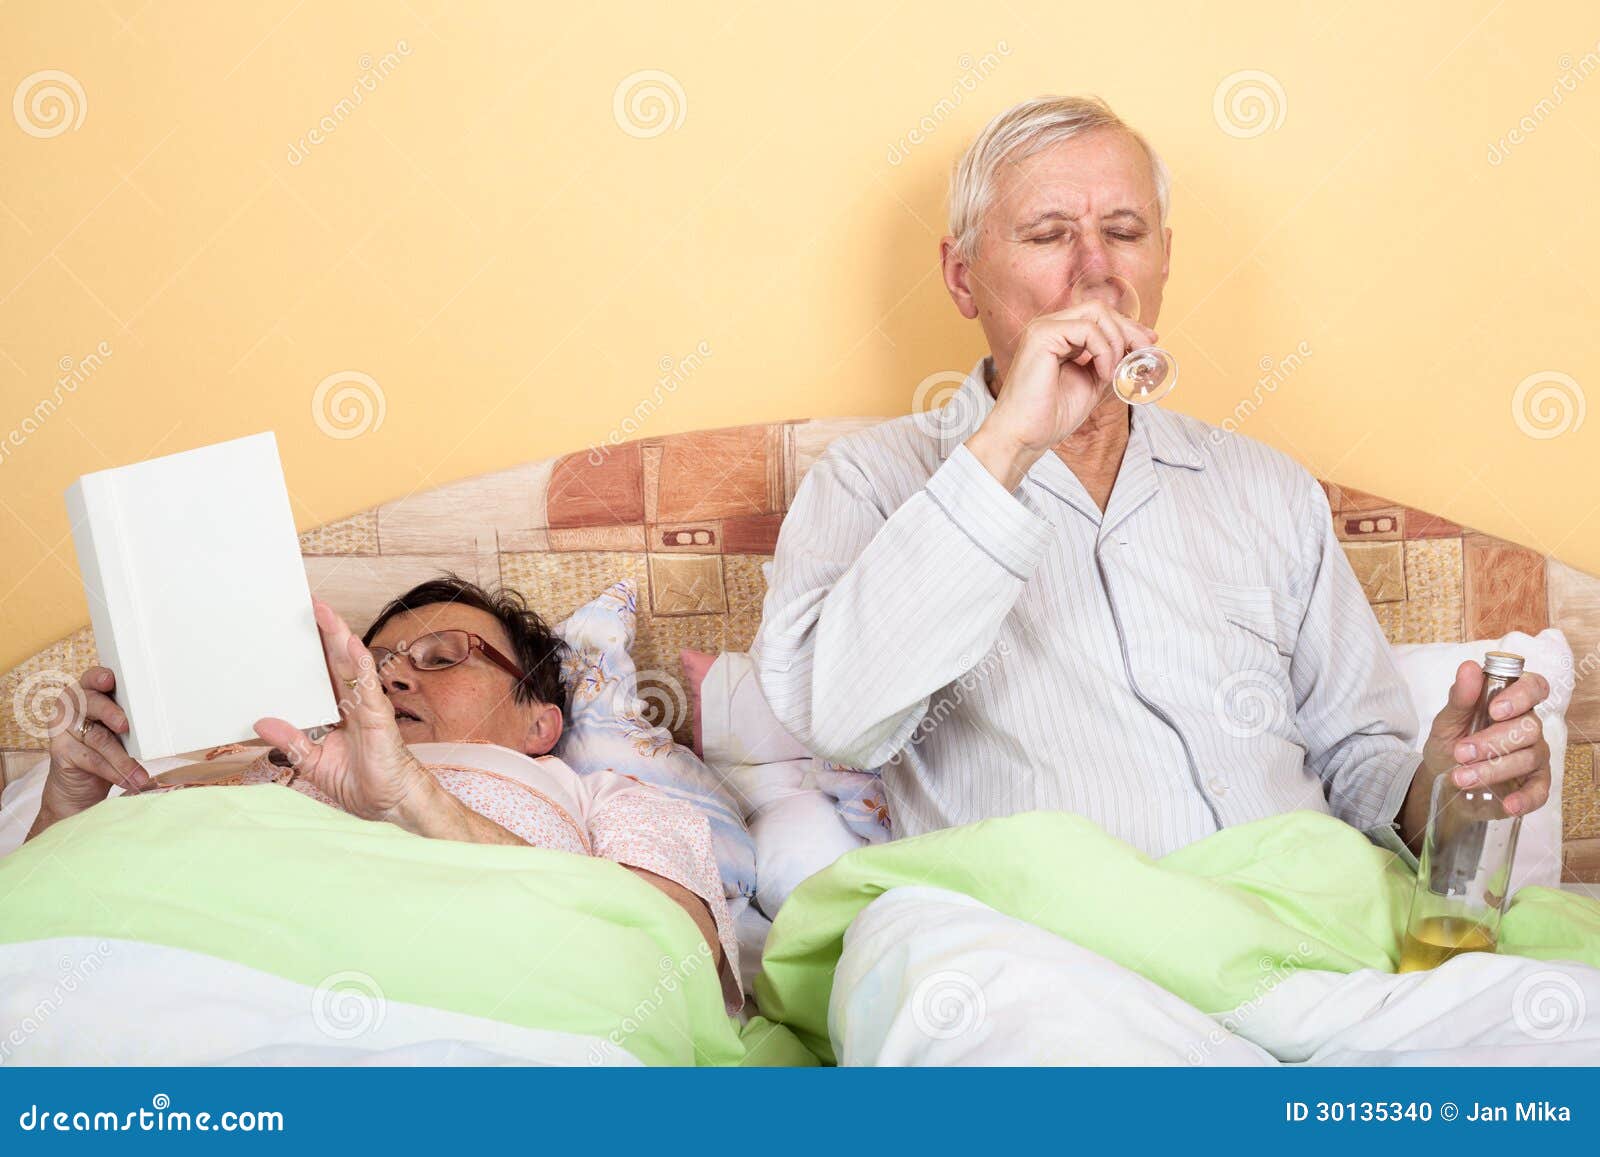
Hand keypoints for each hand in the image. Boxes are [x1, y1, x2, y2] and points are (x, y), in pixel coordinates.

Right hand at [28, 667, 153, 839]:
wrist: (79, 785)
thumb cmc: (107, 749)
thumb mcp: (120, 730)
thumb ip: (131, 717)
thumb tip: (163, 720)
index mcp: (89, 693)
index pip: (92, 678)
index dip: (100, 677)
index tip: (109, 680)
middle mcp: (72, 706)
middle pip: (92, 703)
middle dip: (111, 713)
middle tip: (125, 726)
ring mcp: (62, 728)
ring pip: (97, 737)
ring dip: (122, 758)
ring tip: (140, 774)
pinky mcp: (59, 751)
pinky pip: (91, 760)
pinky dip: (113, 771)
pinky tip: (129, 780)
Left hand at [254, 598, 431, 826]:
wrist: (391, 805)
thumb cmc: (362, 783)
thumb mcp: (313, 763)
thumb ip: (291, 741)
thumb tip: (261, 723)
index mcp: (339, 712)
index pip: (323, 674)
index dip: (311, 650)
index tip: (293, 629)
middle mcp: (354, 703)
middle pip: (337, 659)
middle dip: (323, 631)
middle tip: (306, 604)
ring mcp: (368, 707)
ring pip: (352, 664)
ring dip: (338, 636)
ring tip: (323, 611)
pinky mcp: (379, 717)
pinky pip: (368, 685)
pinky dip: (360, 663)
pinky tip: (350, 643)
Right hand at [966, 300, 1156, 488]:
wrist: (1023, 436)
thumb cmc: (1050, 416)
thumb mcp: (1091, 383)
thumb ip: (1108, 361)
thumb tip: (1136, 347)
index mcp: (1057, 337)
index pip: (1098, 317)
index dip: (1127, 327)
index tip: (1149, 344)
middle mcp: (1049, 327)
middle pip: (1101, 309)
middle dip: (1129, 330)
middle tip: (1146, 352)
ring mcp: (1043, 328)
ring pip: (1097, 313)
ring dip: (1116, 342)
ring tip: (1112, 373)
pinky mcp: (1042, 335)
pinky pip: (1088, 329)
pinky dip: (1103, 350)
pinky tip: (1102, 374)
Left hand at [1417, 661, 1551, 817]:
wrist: (1441, 779)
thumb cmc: (1451, 742)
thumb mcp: (1447, 721)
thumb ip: (1460, 697)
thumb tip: (1468, 667)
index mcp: (1511, 702)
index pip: (1534, 687)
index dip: (1521, 695)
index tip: (1495, 709)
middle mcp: (1528, 726)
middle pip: (1529, 727)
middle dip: (1492, 741)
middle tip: (1461, 753)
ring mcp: (1535, 756)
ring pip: (1528, 758)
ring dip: (1493, 769)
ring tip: (1461, 777)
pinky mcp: (1534, 784)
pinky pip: (1540, 790)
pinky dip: (1525, 798)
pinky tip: (1508, 804)